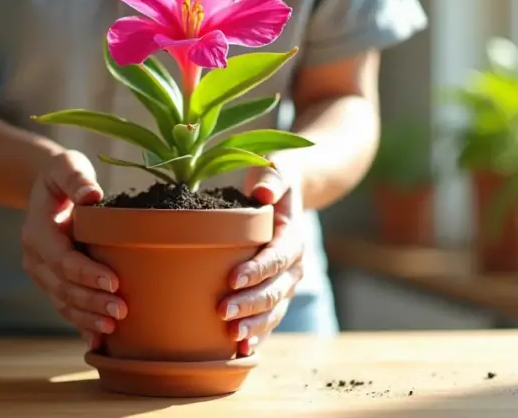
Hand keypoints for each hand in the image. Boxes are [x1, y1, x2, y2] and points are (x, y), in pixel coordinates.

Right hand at [21, 150, 127, 349]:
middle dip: (91, 301)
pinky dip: (81, 324)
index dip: (86, 273)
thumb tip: (91, 194)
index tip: (114, 281)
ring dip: (87, 317)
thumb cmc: (63, 175)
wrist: (47, 189)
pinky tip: (97, 341)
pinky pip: (65, 307)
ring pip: (63, 302)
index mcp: (38, 231)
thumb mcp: (66, 166)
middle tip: (122, 311)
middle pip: (62, 287)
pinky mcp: (53, 283)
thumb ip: (76, 178)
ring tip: (113, 326)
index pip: (62, 259)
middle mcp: (35, 257)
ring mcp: (42, 274)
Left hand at [220, 162, 304, 355]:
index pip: (277, 257)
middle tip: (222, 313)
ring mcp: (288, 282)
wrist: (290, 194)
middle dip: (251, 304)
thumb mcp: (274, 168)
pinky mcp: (278, 293)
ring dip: (255, 325)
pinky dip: (259, 334)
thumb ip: (270, 178)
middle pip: (275, 289)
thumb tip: (262, 190)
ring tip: (233, 338)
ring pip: (275, 309)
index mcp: (292, 236)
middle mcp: (295, 264)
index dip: (257, 270)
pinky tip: (242, 350)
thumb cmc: (274, 179)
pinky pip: (270, 318)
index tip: (232, 279)